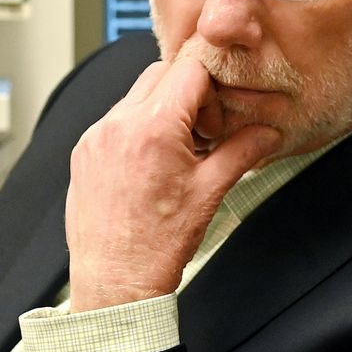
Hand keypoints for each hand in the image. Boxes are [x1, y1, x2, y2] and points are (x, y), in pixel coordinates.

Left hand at [64, 57, 281, 310]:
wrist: (115, 283)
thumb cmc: (158, 245)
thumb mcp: (210, 192)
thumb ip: (242, 151)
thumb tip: (268, 132)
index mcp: (153, 128)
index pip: (189, 68)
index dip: (213, 85)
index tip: (218, 116)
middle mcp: (118, 124)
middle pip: (161, 73)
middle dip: (188, 94)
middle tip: (202, 134)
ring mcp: (95, 137)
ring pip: (136, 95)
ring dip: (161, 110)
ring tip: (176, 154)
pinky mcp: (83, 153)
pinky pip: (114, 120)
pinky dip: (137, 128)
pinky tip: (151, 166)